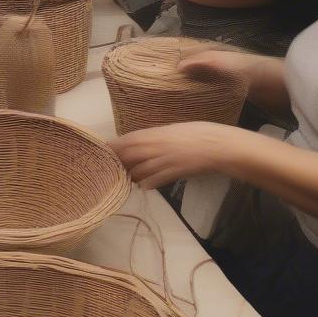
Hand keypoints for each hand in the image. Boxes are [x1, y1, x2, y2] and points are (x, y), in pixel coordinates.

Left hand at [113, 121, 231, 188]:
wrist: (216, 144)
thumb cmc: (195, 133)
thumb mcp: (171, 130)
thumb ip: (154, 138)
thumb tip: (140, 143)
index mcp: (154, 133)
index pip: (126, 141)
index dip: (112, 148)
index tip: (101, 153)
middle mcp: (155, 145)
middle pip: (127, 156)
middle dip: (116, 164)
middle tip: (108, 171)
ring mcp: (163, 160)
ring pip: (138, 171)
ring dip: (131, 176)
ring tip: (126, 180)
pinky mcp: (172, 173)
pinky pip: (153, 181)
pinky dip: (147, 184)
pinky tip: (144, 186)